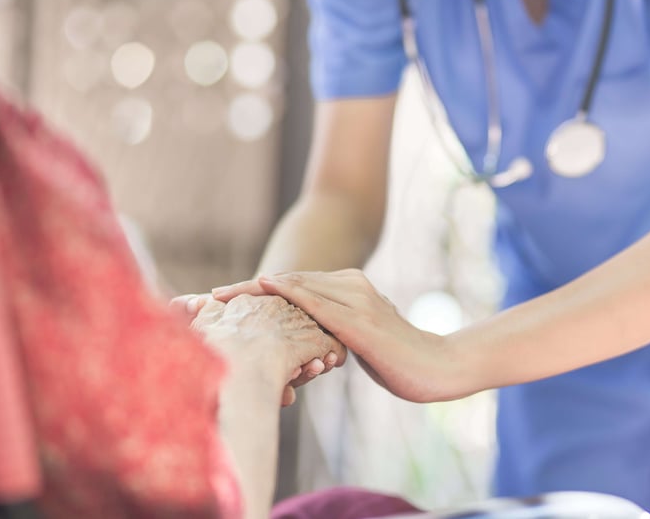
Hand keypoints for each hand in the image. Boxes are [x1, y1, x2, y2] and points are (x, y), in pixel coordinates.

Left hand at [213, 270, 464, 402]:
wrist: (439, 367)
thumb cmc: (402, 360)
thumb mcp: (362, 342)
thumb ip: (338, 334)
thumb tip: (317, 346)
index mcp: (351, 289)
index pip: (296, 285)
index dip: (259, 291)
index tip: (227, 299)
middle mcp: (351, 287)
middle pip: (289, 282)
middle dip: (247, 290)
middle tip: (209, 296)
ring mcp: (356, 301)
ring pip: (297, 288)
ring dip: (256, 291)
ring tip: (221, 296)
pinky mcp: (360, 321)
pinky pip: (317, 303)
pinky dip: (288, 294)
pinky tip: (263, 289)